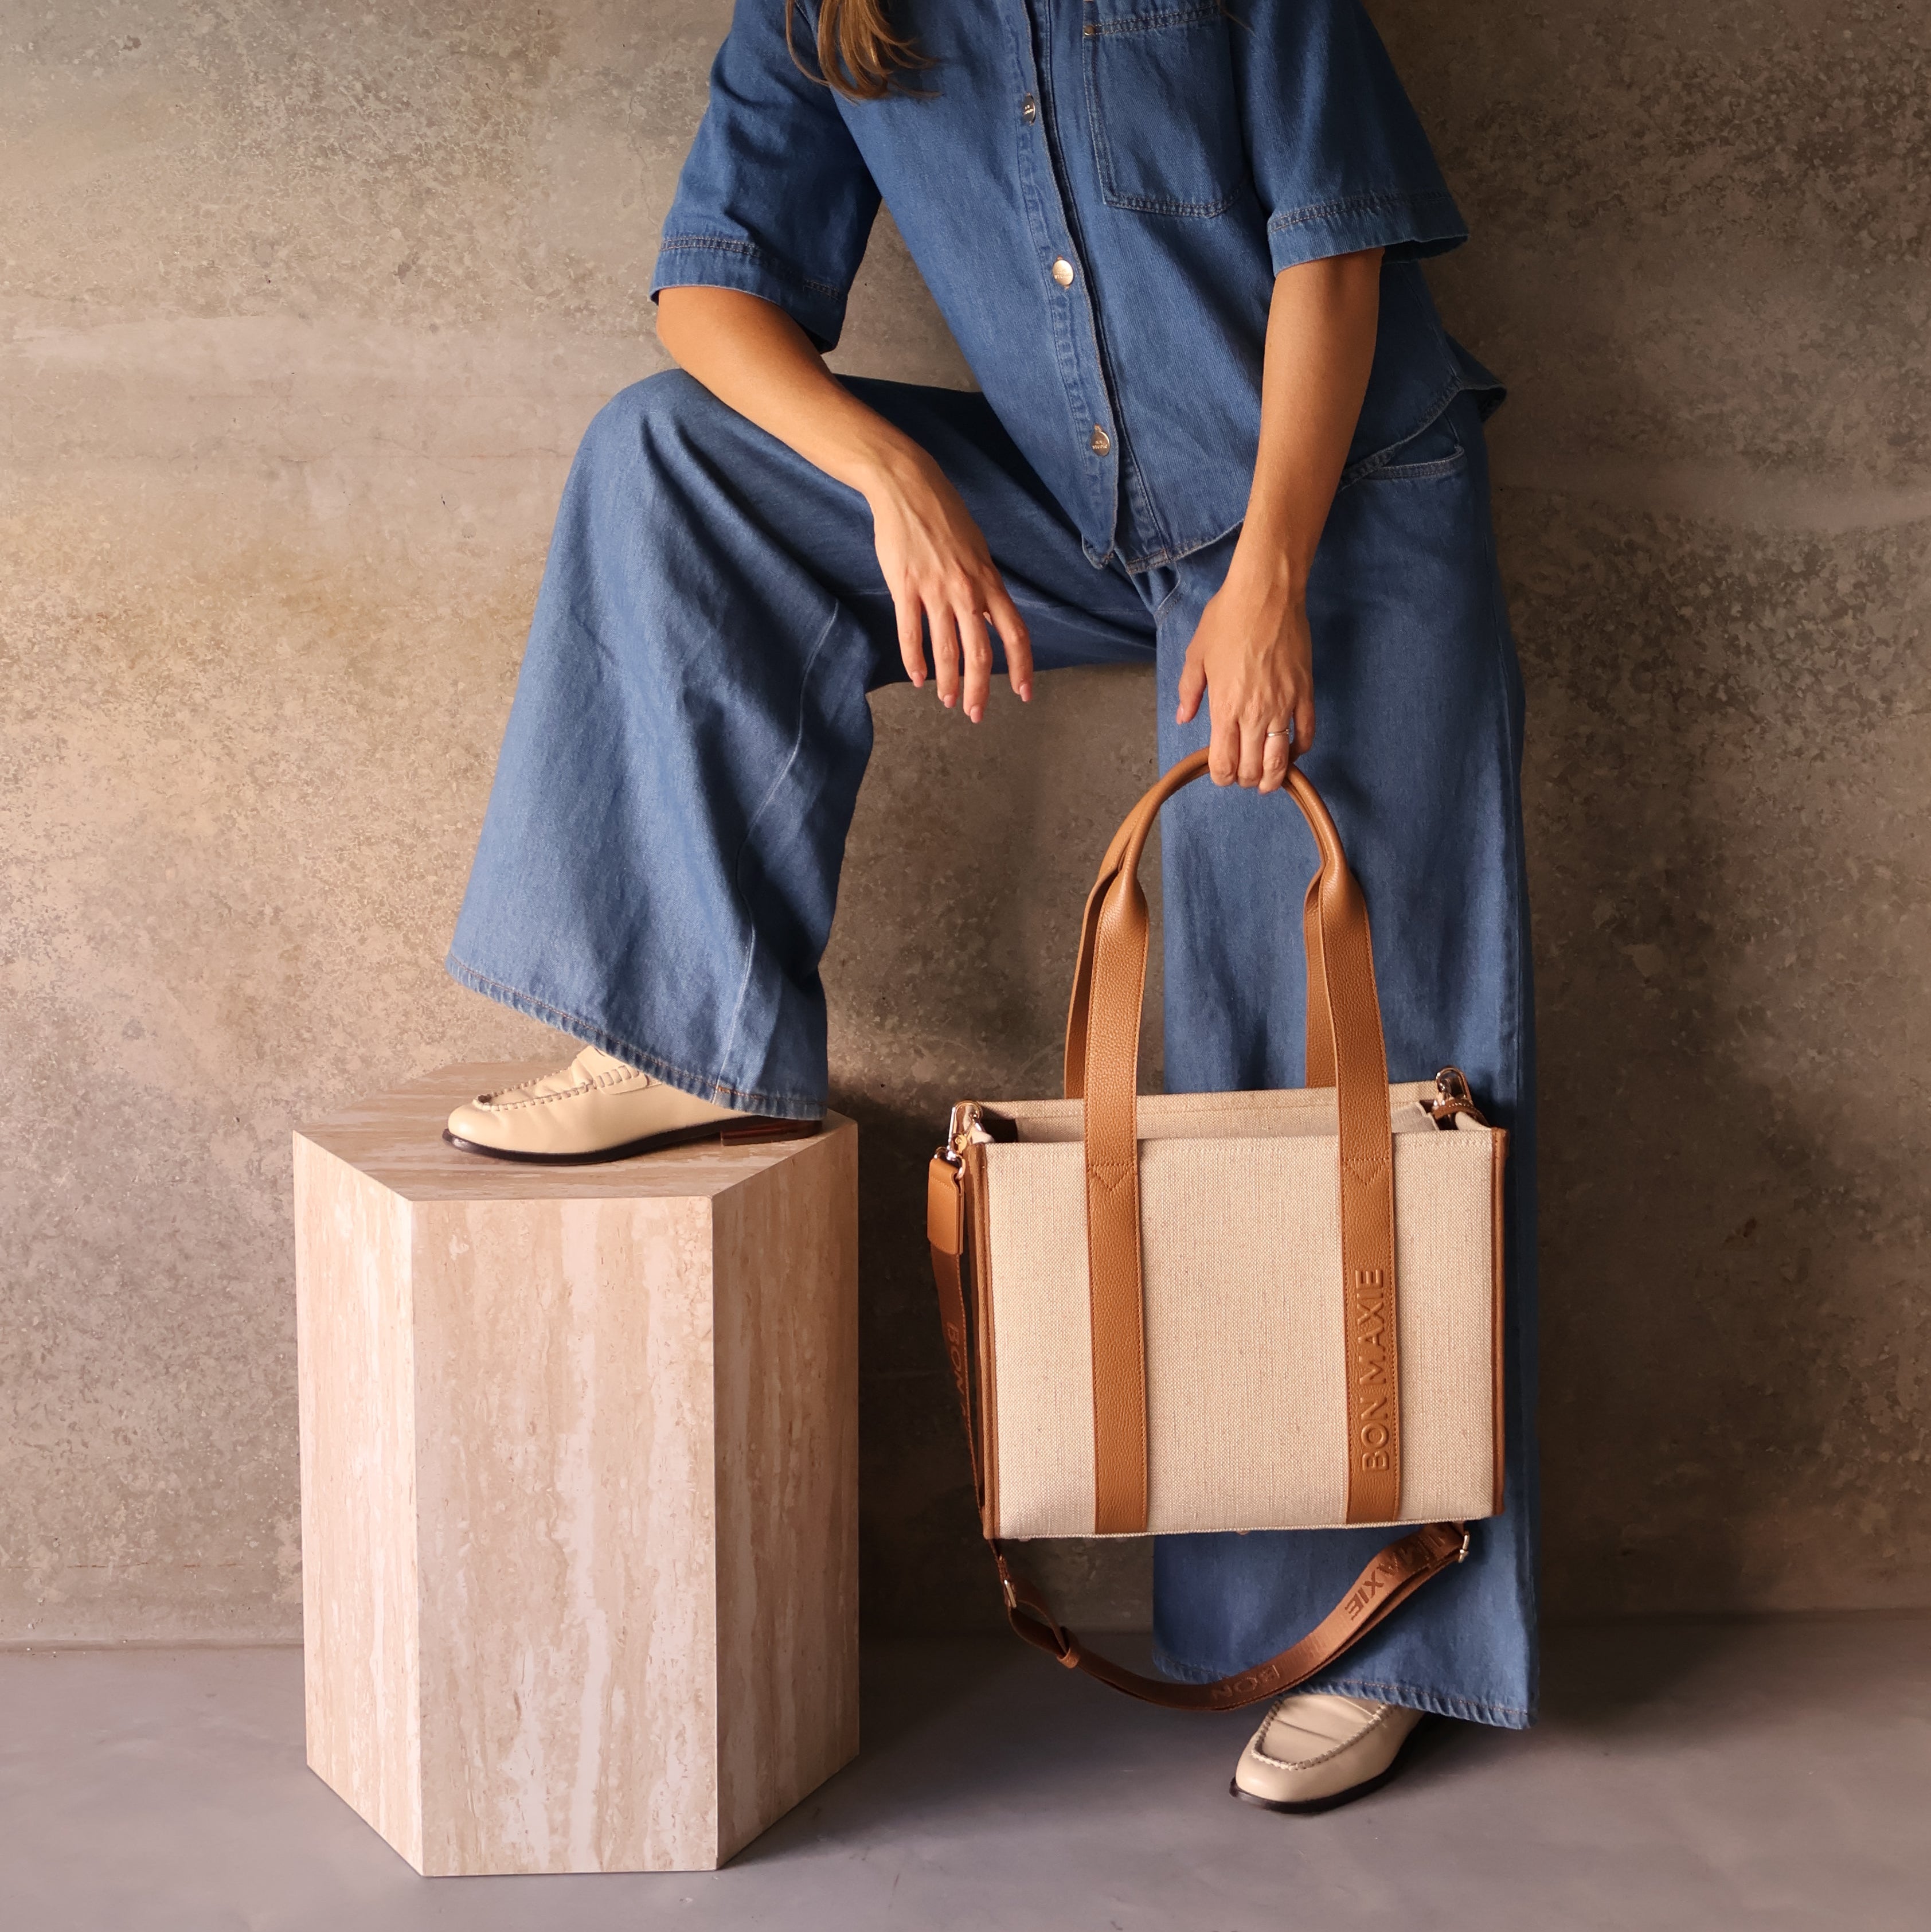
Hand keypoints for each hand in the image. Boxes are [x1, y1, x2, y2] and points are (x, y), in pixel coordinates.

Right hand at [866, 446, 1032, 722]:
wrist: (908, 486)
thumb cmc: (944, 516)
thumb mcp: (976, 550)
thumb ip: (983, 585)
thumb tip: (989, 617)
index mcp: (989, 581)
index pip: (1015, 633)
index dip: (1023, 667)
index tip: (1024, 693)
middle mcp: (967, 589)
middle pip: (981, 652)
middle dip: (981, 689)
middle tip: (976, 714)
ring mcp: (935, 589)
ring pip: (946, 649)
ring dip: (949, 682)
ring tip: (949, 702)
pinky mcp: (905, 586)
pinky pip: (911, 632)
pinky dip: (914, 660)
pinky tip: (918, 679)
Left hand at [1174, 547, 1315, 792]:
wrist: (1266, 593)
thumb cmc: (1227, 619)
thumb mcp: (1196, 655)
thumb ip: (1189, 691)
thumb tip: (1184, 718)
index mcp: (1224, 708)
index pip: (1224, 763)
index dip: (1222, 777)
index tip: (1221, 775)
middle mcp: (1254, 714)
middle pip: (1252, 768)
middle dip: (1246, 780)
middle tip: (1243, 776)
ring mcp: (1283, 705)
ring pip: (1281, 760)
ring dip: (1274, 777)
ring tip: (1269, 781)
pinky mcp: (1305, 693)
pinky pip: (1306, 733)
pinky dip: (1299, 750)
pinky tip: (1291, 752)